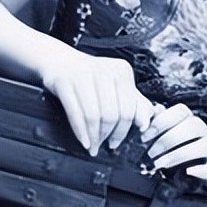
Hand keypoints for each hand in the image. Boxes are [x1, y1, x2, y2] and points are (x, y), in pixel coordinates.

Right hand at [41, 49, 157, 155]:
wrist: (60, 60)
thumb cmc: (90, 77)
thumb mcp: (115, 84)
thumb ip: (134, 102)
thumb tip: (146, 122)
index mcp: (122, 71)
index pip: (129, 108)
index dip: (124, 130)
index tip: (117, 142)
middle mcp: (105, 71)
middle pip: (112, 114)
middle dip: (107, 135)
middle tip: (103, 145)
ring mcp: (84, 75)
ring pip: (94, 115)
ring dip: (93, 136)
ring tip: (92, 146)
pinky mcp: (64, 81)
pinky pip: (74, 112)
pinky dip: (80, 131)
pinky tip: (83, 141)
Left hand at [141, 103, 206, 186]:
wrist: (204, 176)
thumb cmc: (181, 156)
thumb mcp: (168, 140)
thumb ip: (161, 125)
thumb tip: (154, 108)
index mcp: (191, 121)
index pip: (180, 111)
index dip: (162, 121)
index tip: (144, 136)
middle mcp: (204, 132)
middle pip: (192, 125)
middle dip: (168, 138)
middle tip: (151, 153)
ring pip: (203, 145)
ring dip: (179, 154)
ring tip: (161, 164)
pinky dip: (201, 170)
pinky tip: (188, 172)